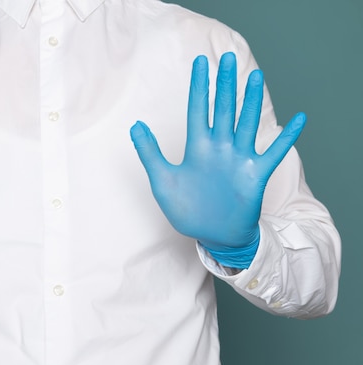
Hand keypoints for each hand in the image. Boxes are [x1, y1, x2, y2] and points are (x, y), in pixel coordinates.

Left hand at [130, 52, 305, 268]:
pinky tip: (299, 118)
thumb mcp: (162, 181)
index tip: (200, 62)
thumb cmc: (188, 211)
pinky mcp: (256, 174)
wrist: (213, 237)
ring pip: (246, 123)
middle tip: (227, 58)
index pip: (198, 110)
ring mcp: (239, 159)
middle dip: (224, 85)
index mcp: (197, 148)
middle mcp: (219, 149)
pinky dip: (287, 137)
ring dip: (251, 101)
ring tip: (254, 76)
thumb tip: (134, 125)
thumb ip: (150, 153)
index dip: (199, 87)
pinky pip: (274, 152)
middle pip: (223, 110)